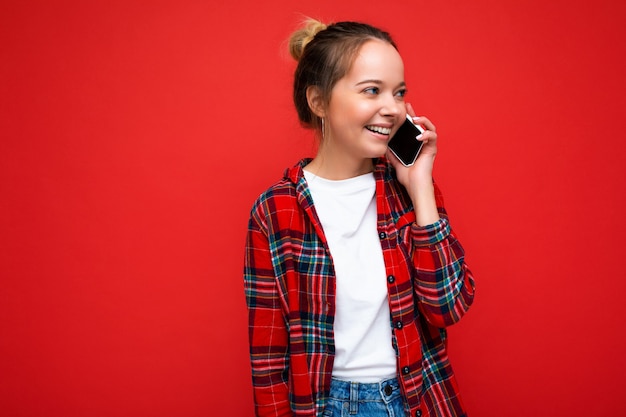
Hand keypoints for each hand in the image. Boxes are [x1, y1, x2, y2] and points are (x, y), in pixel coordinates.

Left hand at [386, 103, 439, 224]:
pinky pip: (433, 137)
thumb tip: (383, 144)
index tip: (402, 109)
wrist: (414, 186)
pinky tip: (419, 136)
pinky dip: (427, 134)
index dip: (408, 117)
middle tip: (407, 107)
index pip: (412, 127)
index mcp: (414, 144)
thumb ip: (391, 152)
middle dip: (415, 114)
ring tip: (415, 119)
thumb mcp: (394, 160)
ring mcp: (428, 145)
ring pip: (430, 127)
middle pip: (421, 124)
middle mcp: (422, 143)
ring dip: (423, 121)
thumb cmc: (407, 176)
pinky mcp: (432, 150)